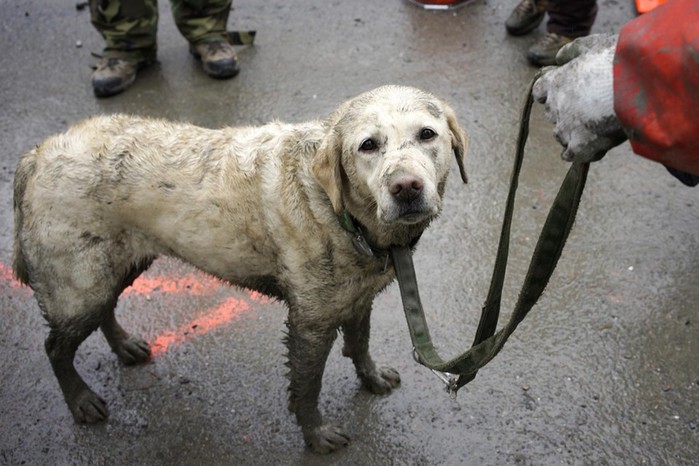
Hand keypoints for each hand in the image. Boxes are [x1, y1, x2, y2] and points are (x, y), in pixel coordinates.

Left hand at [533, 34, 626, 162]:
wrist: (637, 85)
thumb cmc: (617, 60)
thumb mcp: (594, 44)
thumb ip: (573, 51)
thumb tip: (559, 58)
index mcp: (554, 83)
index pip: (540, 91)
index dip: (550, 92)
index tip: (563, 90)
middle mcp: (555, 107)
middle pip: (553, 113)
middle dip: (567, 111)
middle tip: (589, 107)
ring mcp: (565, 129)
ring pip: (562, 135)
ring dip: (574, 132)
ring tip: (597, 125)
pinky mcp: (580, 146)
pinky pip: (572, 154)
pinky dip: (581, 152)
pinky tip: (591, 149)